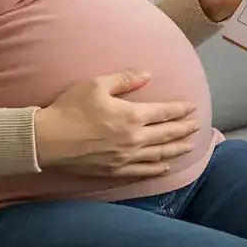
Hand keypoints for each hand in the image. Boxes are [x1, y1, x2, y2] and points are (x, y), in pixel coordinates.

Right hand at [33, 70, 198, 177]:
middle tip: (197, 125)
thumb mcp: (97, 84)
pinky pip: (143, 172)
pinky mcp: (115, 171)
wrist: (48, 139)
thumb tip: (148, 74)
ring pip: (159, 154)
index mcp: (132, 115)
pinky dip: (158, 169)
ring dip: (177, 149)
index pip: (164, 112)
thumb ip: (125, 79)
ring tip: (190, 145)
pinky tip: (166, 167)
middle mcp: (134, 138)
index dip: (180, 110)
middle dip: (184, 128)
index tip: (192, 107)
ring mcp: (126, 158)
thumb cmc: (71, 108)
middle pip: (167, 134)